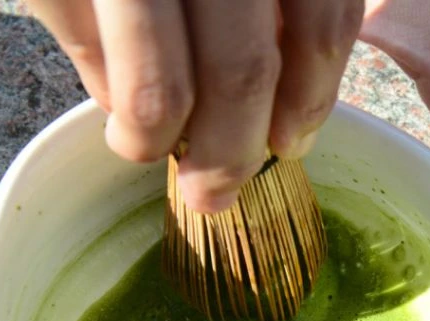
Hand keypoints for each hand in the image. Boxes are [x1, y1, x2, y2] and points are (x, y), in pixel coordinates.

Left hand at [29, 0, 362, 212]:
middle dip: (230, 150)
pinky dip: (331, 57)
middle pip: (241, 69)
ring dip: (300, 113)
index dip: (151, 137)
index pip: (154, 77)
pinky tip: (309, 93)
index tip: (141, 154)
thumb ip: (88, 34)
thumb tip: (133, 115)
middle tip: (214, 193)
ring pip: (311, 38)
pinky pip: (340, 4)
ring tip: (279, 150)